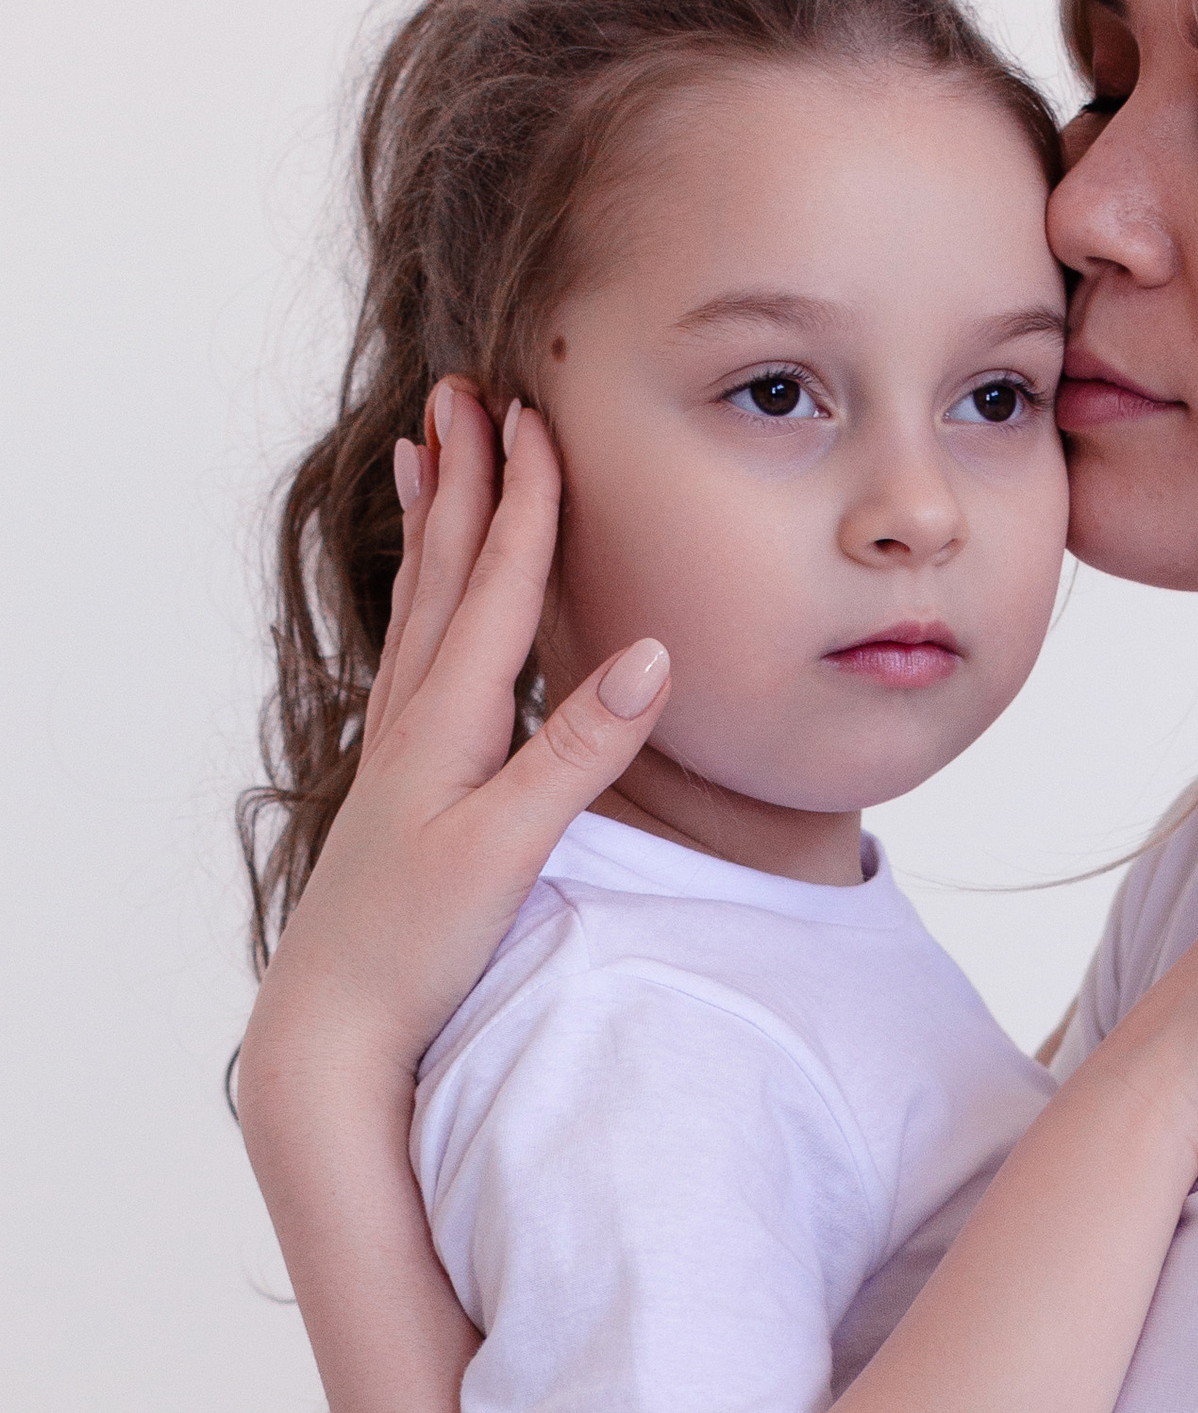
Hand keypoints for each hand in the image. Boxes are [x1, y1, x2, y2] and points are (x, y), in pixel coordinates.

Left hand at [233, 380, 675, 1143]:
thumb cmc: (418, 946)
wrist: (333, 1023)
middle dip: (461, 478)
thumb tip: (648, 655)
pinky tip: (425, 601)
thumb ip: (579, 752)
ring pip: (423, 609)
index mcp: (450, 724)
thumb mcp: (510, 851)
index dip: (520, 498)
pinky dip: (423, 604)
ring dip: (433, 526)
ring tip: (421, 451)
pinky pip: (413, 661)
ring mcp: (403, 752)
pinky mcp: (401, 786)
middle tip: (461, 389)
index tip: (531, 414)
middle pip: (447, 574)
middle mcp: (418, 722)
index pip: (496, 585)